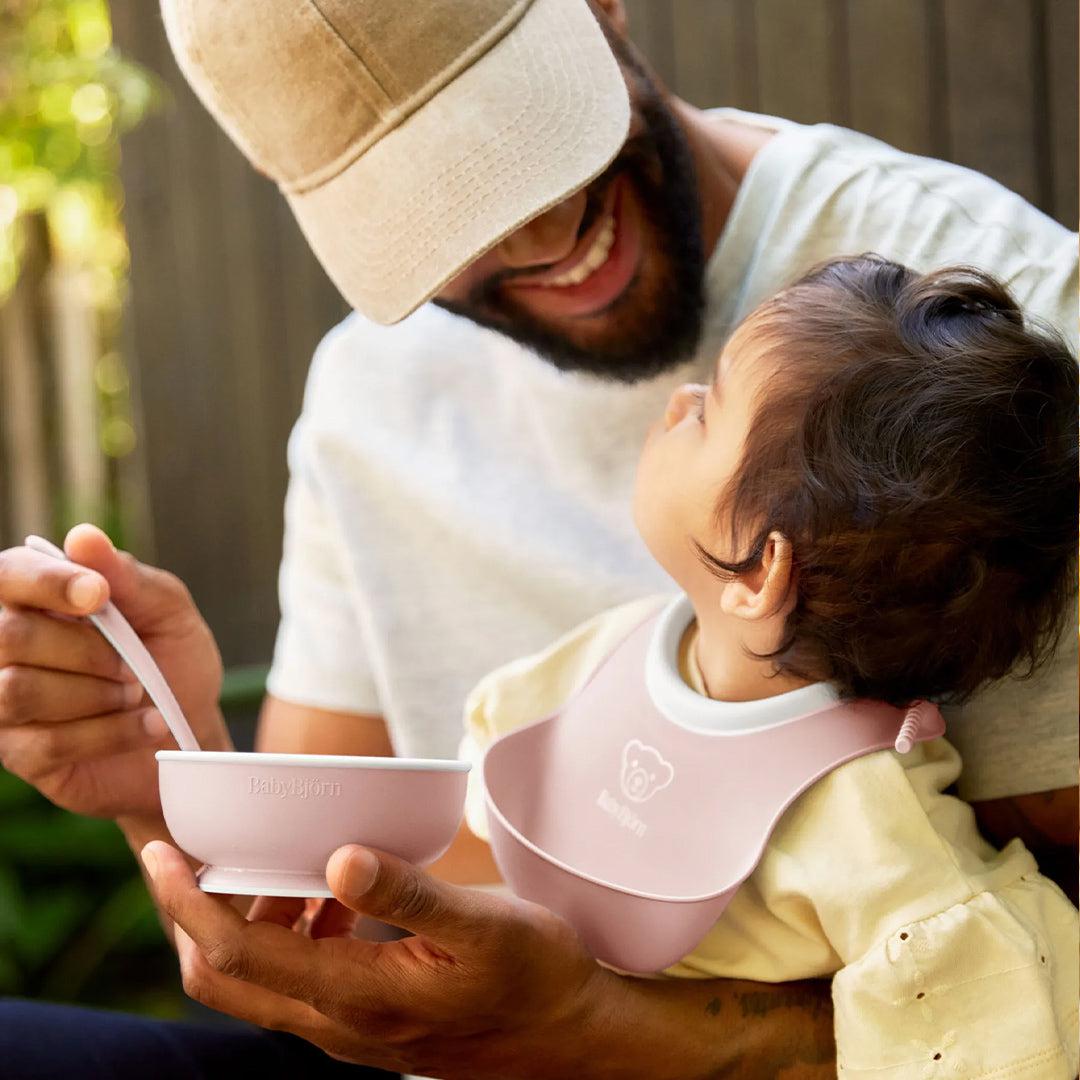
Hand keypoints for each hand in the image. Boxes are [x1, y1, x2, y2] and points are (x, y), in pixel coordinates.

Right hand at [0, 523, 229, 818]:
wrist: (190, 732)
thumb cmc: (174, 662)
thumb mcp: (169, 613)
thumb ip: (129, 577)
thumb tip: (83, 537)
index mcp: (39, 596)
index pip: (9, 575)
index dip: (49, 583)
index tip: (98, 594)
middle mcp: (7, 644)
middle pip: (10, 636)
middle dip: (86, 651)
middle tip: (134, 665)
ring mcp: (5, 700)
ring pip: (18, 691)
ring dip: (96, 694)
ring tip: (137, 694)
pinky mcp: (20, 752)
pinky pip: (46, 743)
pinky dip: (109, 733)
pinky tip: (145, 726)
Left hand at [140, 840, 619, 1078]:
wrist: (573, 1035)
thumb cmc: (536, 975)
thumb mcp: (482, 925)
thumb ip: (408, 894)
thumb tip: (339, 858)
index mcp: (356, 998)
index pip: (237, 956)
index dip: (189, 905)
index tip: (160, 855)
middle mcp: (339, 1025)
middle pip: (228, 979)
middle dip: (194, 916)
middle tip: (187, 854)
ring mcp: (351, 1030)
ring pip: (262, 981)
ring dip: (247, 921)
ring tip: (274, 863)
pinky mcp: (369, 1021)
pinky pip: (302, 980)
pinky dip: (291, 932)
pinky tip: (332, 894)